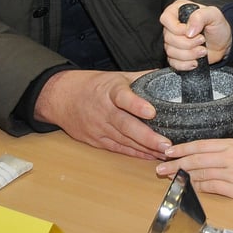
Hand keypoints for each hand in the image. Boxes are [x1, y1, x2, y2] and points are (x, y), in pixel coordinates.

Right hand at [34, 69, 169, 159]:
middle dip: (147, 137)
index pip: (123, 97)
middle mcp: (104, 110)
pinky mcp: (96, 140)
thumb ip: (142, 78)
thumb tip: (170, 76)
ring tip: (165, 153)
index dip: (137, 105)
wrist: (62, 98)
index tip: (151, 112)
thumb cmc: (95, 85)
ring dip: (145, 149)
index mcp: (110, 90)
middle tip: (166, 144)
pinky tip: (150, 156)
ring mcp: (99, 127)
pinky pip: (118, 149)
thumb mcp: (117, 76)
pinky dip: (135, 154)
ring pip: (124, 141)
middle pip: (126, 125)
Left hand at [154, 123, 232, 199]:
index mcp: (231, 144)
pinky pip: (212, 188)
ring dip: (183, 177)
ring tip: (169, 178)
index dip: (182, 147)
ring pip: (200, 175)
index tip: (168, 150)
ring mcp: (230, 175)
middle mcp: (227, 158)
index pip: (200, 144)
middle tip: (159, 167)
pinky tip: (189, 187)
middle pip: (196, 160)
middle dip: (176, 164)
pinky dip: (199, 187)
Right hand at [160, 0, 232, 68]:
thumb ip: (200, 16)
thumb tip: (189, 31)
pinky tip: (196, 61)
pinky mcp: (175, 56)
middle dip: (188, 43)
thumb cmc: (218, 26)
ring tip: (203, 51)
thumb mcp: (214, 15)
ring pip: (170, 51)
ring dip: (189, 54)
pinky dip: (186, 64)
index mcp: (177, 11)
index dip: (177, 29)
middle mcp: (172, 26)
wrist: (223, 43)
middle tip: (202, 40)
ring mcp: (172, 42)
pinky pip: (173, 63)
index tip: (192, 32)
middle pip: (168, 38)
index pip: (165, 19)